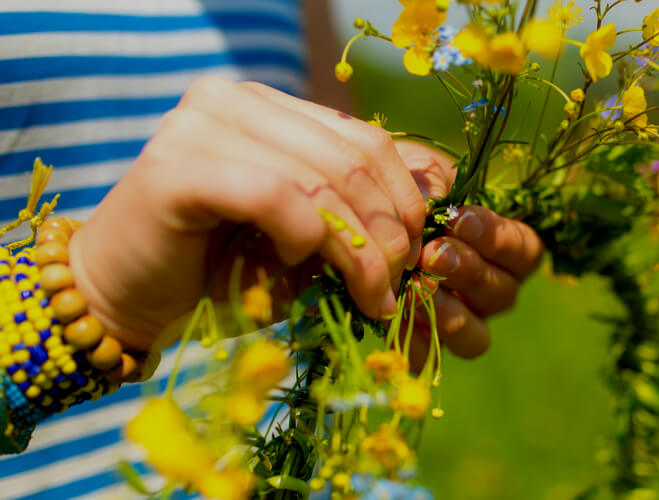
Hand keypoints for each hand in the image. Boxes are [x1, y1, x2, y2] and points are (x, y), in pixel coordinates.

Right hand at [69, 77, 426, 350]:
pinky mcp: (176, 167)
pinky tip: (300, 264)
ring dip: (358, 250)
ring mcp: (200, 125)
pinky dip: (305, 238)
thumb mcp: (305, 233)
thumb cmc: (219, 270)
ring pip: (320, 181)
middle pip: (351, 158)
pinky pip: (275, 197)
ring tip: (369, 294)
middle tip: (395, 283)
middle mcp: (233, 101)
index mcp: (268, 106)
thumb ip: (356, 208)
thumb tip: (438, 192)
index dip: (405, 197)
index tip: (417, 251)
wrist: (124, 298)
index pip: (366, 139)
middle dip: (389, 231)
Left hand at [395, 142, 544, 364]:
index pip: (524, 251)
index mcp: (502, 248)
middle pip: (502, 295)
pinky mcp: (422, 345)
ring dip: (448, 313)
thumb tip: (437, 205)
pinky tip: (393, 315)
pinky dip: (413, 339)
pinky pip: (429, 356)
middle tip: (432, 255)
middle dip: (468, 272)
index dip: (498, 239)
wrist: (351, 210)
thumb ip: (433, 184)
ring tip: (414, 288)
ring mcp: (459, 322)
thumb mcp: (417, 171)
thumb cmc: (399, 185)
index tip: (459, 220)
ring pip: (475, 336)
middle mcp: (489, 291)